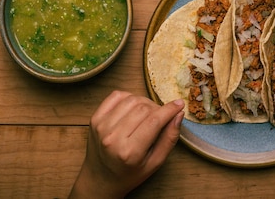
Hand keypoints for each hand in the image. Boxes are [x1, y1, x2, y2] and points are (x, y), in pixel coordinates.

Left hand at [69, 91, 183, 198]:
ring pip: (131, 99)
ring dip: (144, 102)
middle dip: (157, 108)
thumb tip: (179, 114)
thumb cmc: (130, 173)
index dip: (170, 109)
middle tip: (161, 117)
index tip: (180, 104)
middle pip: (143, 108)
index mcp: (129, 152)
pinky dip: (129, 97)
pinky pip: (116, 96)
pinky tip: (133, 108)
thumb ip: (169, 138)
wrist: (100, 179)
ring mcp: (101, 126)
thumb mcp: (155, 163)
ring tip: (147, 114)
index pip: (154, 121)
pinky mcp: (95, 118)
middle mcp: (113, 137)